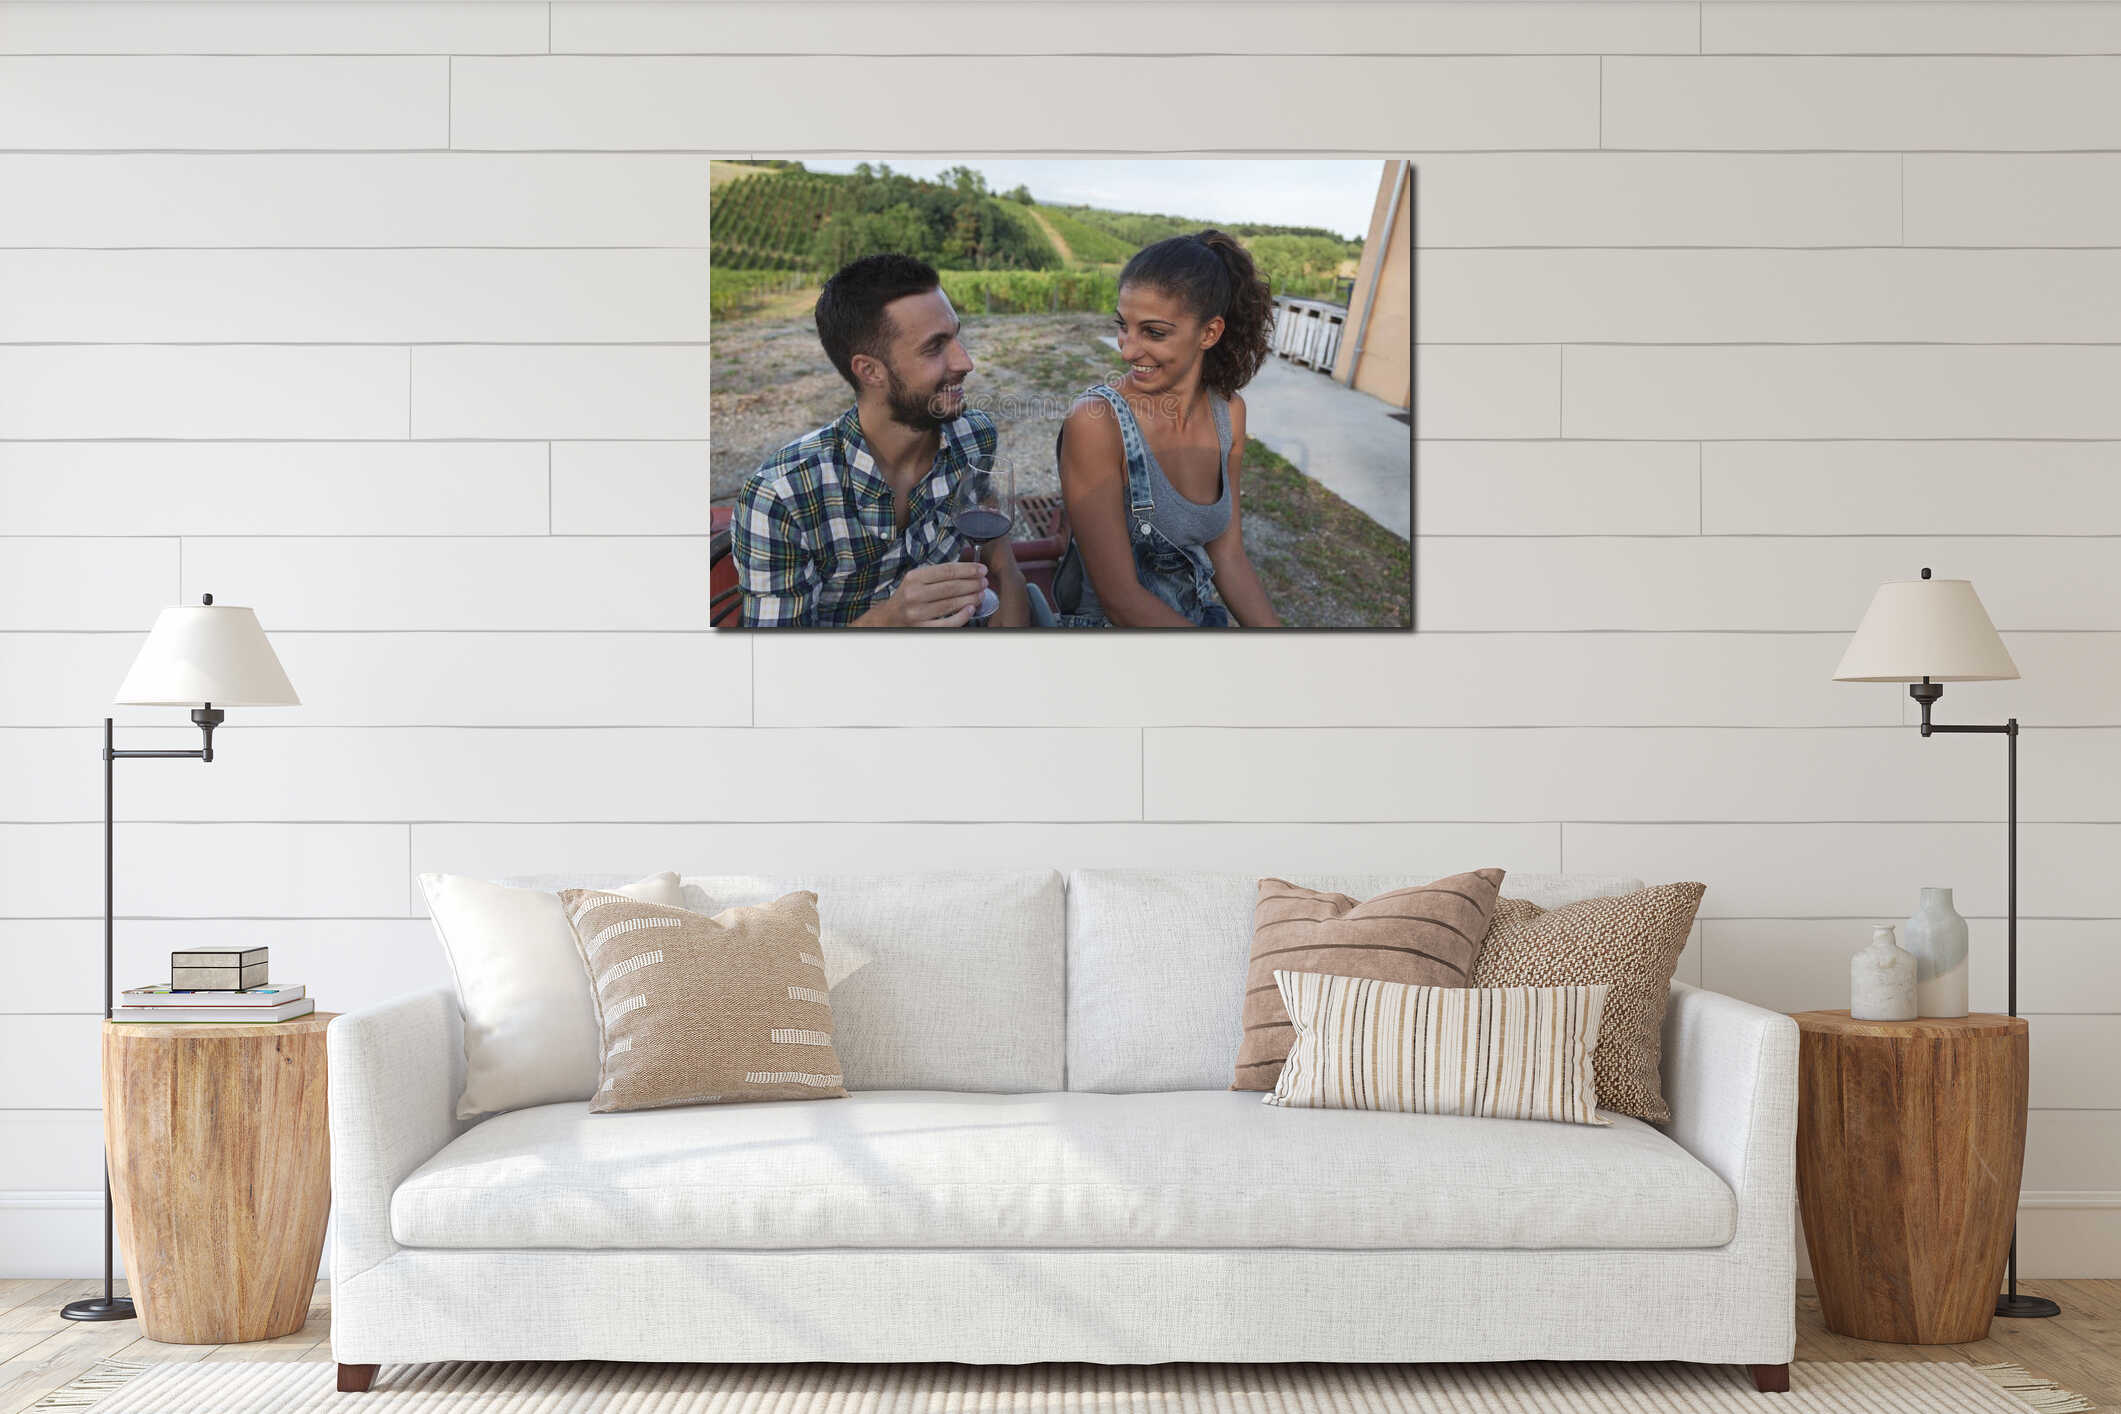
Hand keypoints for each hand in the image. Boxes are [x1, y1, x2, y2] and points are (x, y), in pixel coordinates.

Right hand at [872, 561, 987, 626]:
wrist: (888, 618)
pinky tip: (971, 609)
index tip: (981, 569)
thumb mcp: (918, 579)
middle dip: (973, 583)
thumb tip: (968, 559)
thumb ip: (940, 572)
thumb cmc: (908, 596)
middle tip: (984, 582)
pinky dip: (962, 616)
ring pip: (952, 604)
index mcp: (914, 578)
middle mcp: (914, 594)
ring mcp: (918, 613)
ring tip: (981, 594)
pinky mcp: (922, 627)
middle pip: (952, 587)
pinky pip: (948, 623)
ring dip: (971, 598)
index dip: (968, 569)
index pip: (947, 571)